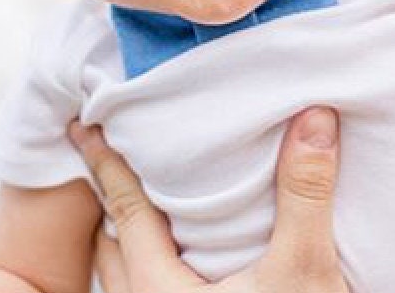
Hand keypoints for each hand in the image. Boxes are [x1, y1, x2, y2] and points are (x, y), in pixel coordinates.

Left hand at [69, 107, 348, 292]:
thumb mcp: (303, 274)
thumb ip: (304, 194)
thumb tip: (315, 118)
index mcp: (159, 291)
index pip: (123, 207)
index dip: (105, 161)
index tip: (80, 123)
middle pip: (111, 244)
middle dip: (110, 200)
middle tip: (108, 155)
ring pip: (122, 280)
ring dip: (128, 239)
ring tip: (141, 206)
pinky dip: (147, 270)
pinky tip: (177, 266)